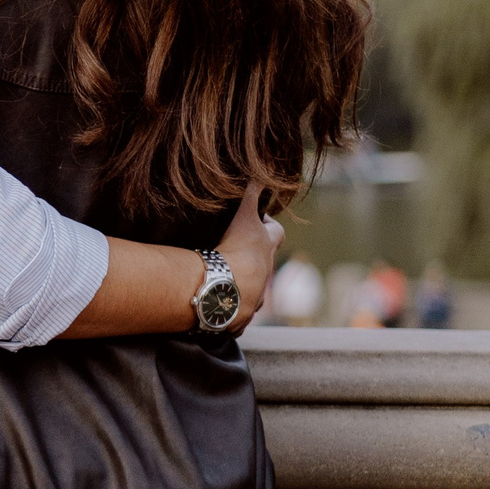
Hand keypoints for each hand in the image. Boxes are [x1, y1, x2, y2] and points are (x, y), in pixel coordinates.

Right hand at [216, 179, 284, 332]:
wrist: (223, 289)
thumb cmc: (235, 250)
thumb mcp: (243, 215)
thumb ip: (250, 192)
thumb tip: (261, 171)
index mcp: (265, 248)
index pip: (276, 232)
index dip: (268, 224)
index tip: (255, 219)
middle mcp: (264, 273)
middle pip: (266, 262)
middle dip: (255, 256)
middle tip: (235, 249)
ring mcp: (254, 297)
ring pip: (252, 290)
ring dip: (240, 284)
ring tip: (218, 276)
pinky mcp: (239, 317)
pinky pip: (235, 315)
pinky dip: (227, 310)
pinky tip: (213, 305)